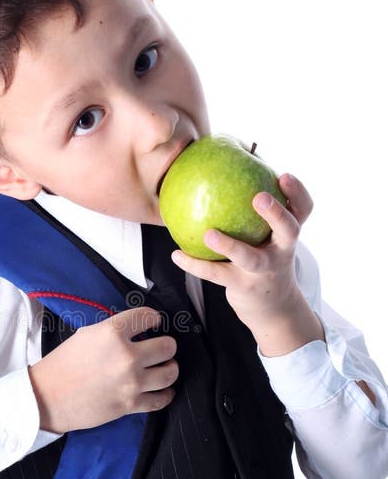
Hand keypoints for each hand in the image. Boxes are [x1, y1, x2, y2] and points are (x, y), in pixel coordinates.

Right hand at [28, 307, 177, 432]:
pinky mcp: (130, 405)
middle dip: (166, 345)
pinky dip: (166, 394)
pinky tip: (163, 389)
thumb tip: (137, 330)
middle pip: (168, 346)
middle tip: (161, 347)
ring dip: (170, 368)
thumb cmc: (63, 364)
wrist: (47, 397)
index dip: (154, 318)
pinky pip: (161, 399)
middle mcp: (126, 356)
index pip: (148, 316)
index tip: (154, 322)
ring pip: (170, 372)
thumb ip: (114, 331)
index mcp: (112, 333)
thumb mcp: (86, 334)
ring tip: (164, 367)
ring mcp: (131, 382)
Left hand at [171, 173, 324, 355]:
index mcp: (287, 234)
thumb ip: (256, 213)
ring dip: (230, 245)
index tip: (283, 175)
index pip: (302, 211)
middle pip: (288, 230)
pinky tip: (176, 254)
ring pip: (249, 257)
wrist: (274, 308)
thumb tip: (225, 170)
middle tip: (259, 197)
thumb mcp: (270, 238)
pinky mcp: (242, 286)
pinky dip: (194, 264)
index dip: (297, 193)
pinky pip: (215, 274)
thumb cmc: (265, 260)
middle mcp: (281, 251)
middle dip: (276, 214)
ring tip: (209, 233)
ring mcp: (263, 270)